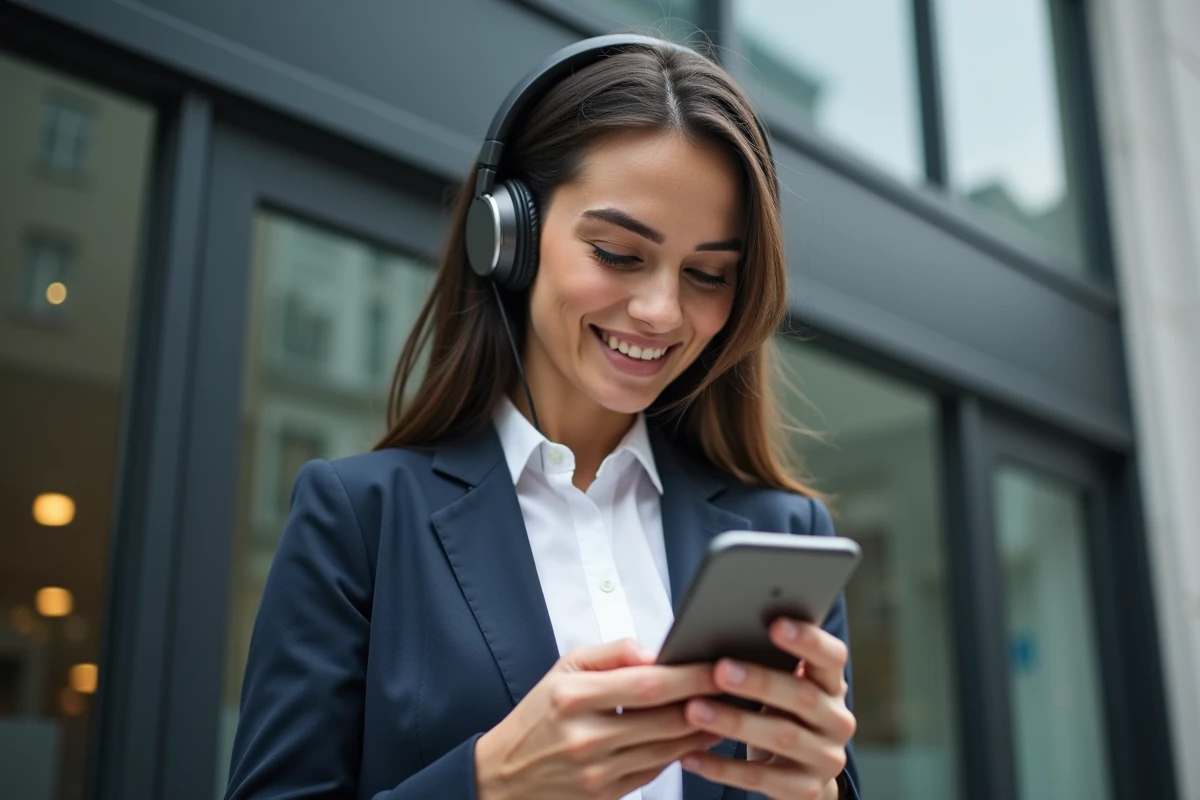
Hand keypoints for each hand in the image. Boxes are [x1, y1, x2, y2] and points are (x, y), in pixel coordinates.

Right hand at [474, 638, 722, 799]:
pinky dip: (681, 752)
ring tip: (728, 709)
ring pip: (669, 749)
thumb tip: (654, 651)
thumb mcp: (562, 669)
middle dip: (709, 701)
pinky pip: (657, 771)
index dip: (691, 676)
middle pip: (668, 719)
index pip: (649, 684)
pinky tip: (697, 736)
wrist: (503, 776)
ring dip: (704, 729)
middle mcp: (587, 737)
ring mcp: (598, 771)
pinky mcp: (607, 794)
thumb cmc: (537, 716)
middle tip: (738, 685)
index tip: (718, 665)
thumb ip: (610, 653)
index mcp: (574, 697)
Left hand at [680, 619, 855, 799]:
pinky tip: (690, 755)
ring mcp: (825, 758)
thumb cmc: (782, 714)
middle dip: (759, 682)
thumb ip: (770, 664)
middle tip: (720, 670)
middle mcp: (837, 720)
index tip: (774, 624)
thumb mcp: (785, 688)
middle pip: (802, 696)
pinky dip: (722, 767)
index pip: (832, 657)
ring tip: (694, 710)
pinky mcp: (805, 790)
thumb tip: (722, 631)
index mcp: (832, 685)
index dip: (808, 640)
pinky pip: (760, 778)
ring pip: (781, 737)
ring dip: (735, 722)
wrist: (800, 776)